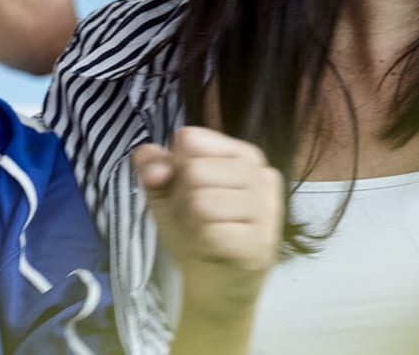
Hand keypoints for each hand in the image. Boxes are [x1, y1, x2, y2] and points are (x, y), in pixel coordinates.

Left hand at [132, 127, 283, 324]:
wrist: (215, 281)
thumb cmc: (194, 226)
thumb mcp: (165, 187)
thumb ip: (152, 164)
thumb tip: (156, 170)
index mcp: (243, 153)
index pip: (189, 139)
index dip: (174, 166)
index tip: (184, 187)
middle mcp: (263, 175)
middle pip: (193, 169)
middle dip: (182, 197)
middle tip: (196, 217)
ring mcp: (266, 209)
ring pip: (201, 200)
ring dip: (191, 221)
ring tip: (204, 230)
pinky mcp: (260, 243)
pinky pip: (210, 232)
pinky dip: (201, 242)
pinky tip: (214, 248)